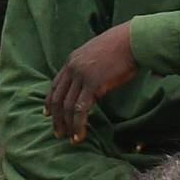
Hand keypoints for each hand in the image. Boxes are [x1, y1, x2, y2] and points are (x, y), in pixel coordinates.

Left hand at [46, 23, 138, 141]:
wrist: (133, 40)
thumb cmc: (122, 47)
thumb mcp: (97, 54)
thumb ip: (89, 67)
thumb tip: (92, 82)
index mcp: (72, 60)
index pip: (55, 85)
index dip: (50, 101)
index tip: (47, 113)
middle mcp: (73, 68)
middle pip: (57, 98)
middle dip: (56, 118)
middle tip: (58, 133)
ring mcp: (82, 76)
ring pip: (67, 106)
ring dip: (67, 125)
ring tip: (69, 138)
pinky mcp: (93, 85)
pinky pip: (81, 109)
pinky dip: (78, 125)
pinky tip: (79, 135)